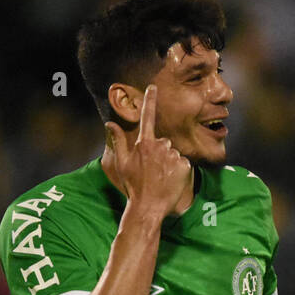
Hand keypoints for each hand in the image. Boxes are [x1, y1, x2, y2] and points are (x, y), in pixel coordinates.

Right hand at [103, 84, 191, 217]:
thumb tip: (109, 123)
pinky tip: (171, 181)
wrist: (149, 207)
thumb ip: (118, 141)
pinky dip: (179, 171)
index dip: (150, 101)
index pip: (147, 117)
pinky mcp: (185, 165)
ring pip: (173, 153)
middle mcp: (160, 146)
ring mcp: (173, 155)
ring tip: (161, 178)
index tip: (152, 87)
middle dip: (160, 153)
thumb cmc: (134, 186)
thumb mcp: (122, 164)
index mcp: (143, 144)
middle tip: (152, 171)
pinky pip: (183, 163)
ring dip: (169, 163)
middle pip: (163, 142)